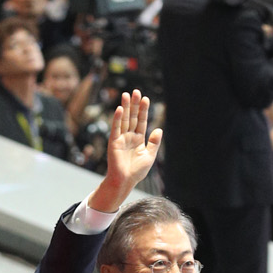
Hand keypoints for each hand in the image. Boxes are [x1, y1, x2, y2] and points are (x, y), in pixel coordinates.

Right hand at [89, 90, 161, 212]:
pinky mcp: (113, 142)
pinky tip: (120, 109)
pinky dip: (117, 119)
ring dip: (125, 107)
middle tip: (136, 91)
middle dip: (134, 104)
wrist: (125, 181)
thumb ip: (154, 143)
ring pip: (124, 119)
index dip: (143, 110)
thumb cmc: (137, 171)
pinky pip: (116, 128)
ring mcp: (121, 138)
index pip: (141, 121)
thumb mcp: (149, 156)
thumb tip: (159, 129)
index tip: (145, 99)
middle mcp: (129, 136)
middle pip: (132, 117)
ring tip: (127, 94)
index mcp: (138, 139)